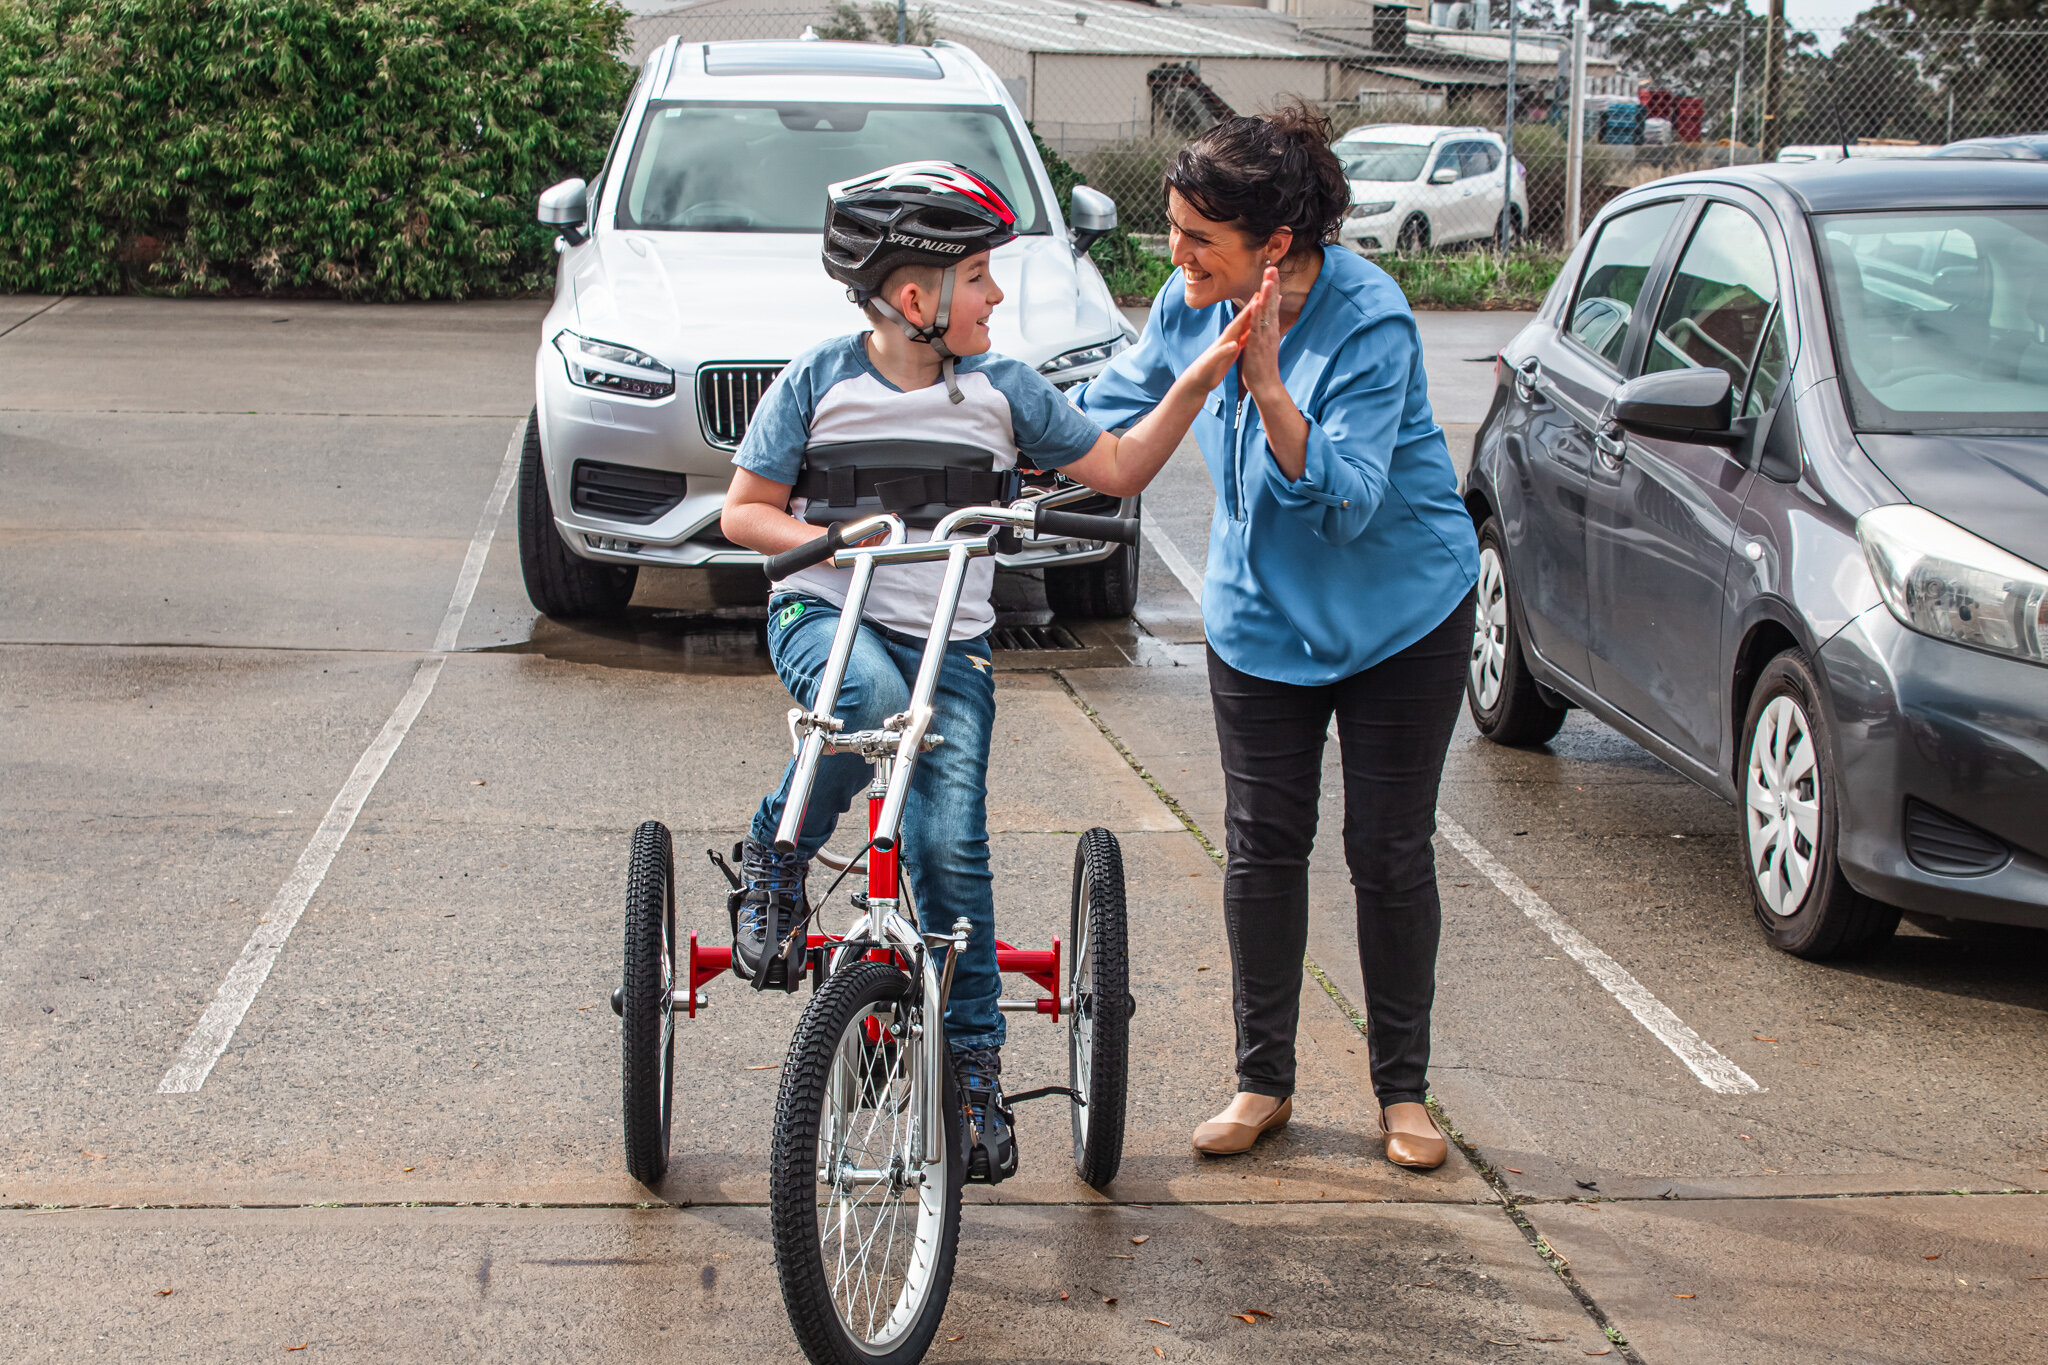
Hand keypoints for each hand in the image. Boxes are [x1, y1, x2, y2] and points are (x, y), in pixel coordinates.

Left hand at [1179, 288, 1262, 392]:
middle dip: (1254, 307)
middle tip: (1264, 294)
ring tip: (1264, 306)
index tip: (1260, 298)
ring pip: (1246, 327)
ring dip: (1255, 317)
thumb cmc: (1203, 371)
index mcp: (1226, 339)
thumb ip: (1223, 352)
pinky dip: (1252, 331)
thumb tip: (1234, 345)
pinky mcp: (1232, 351)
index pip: (1240, 321)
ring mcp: (1231, 343)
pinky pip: (1245, 337)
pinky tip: (1258, 328)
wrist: (1196, 380)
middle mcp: (1229, 338)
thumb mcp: (1214, 362)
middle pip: (1244, 320)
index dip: (1250, 310)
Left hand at [1238, 265, 1282, 396]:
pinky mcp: (1258, 346)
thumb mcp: (1267, 341)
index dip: (1272, 286)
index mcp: (1271, 328)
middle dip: (1272, 285)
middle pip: (1272, 304)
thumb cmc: (1263, 363)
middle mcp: (1270, 330)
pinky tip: (1257, 303)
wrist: (1266, 385)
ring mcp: (1265, 337)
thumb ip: (1270, 325)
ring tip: (1268, 280)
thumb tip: (1274, 313)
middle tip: (1273, 267)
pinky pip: (1258, 327)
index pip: (1272, 303)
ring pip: (1266, 313)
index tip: (1272, 270)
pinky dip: (1257, 315)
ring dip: (1267, 296)